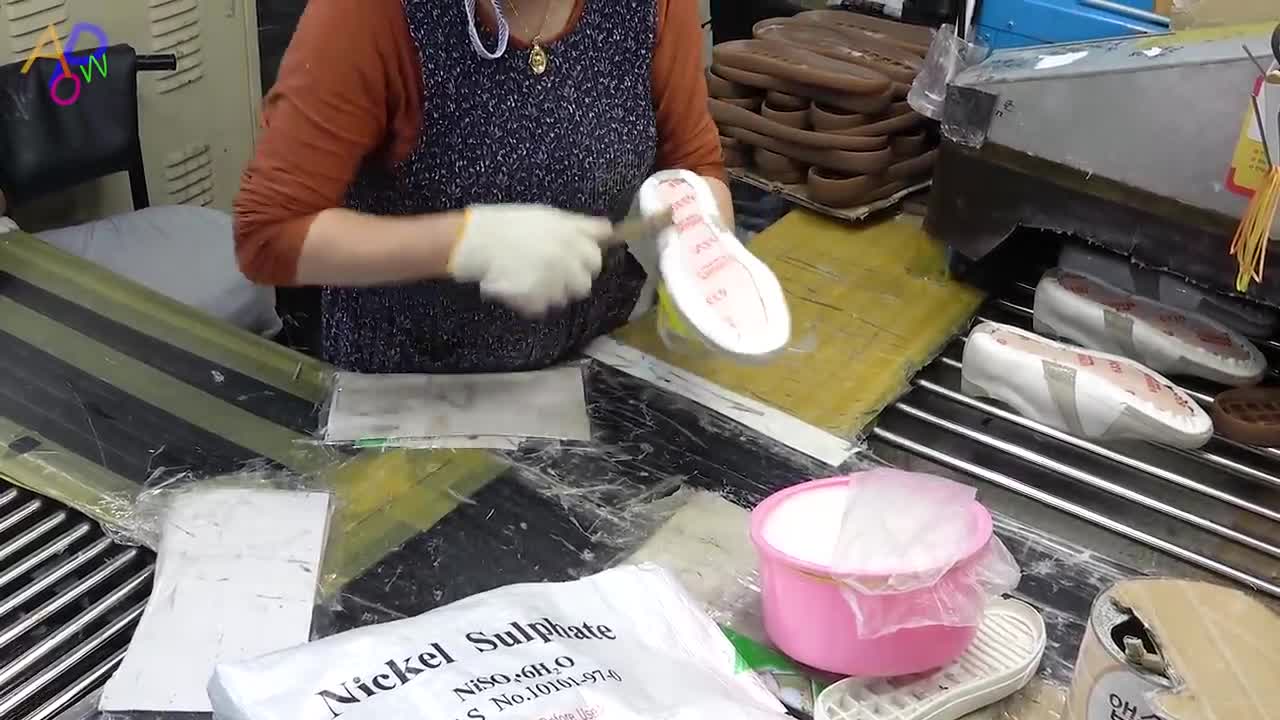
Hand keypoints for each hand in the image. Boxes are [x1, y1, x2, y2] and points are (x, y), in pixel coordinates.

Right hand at [449, 204, 617, 316]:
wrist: (474, 241)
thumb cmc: (510, 225)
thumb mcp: (549, 216)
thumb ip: (582, 226)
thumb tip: (611, 231)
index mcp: (570, 238)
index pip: (595, 258)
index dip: (586, 260)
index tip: (573, 259)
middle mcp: (565, 260)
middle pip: (584, 283)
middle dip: (572, 280)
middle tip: (551, 272)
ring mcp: (550, 282)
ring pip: (565, 298)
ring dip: (553, 292)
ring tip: (532, 279)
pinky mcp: (534, 300)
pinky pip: (543, 308)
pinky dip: (534, 303)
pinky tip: (520, 288)